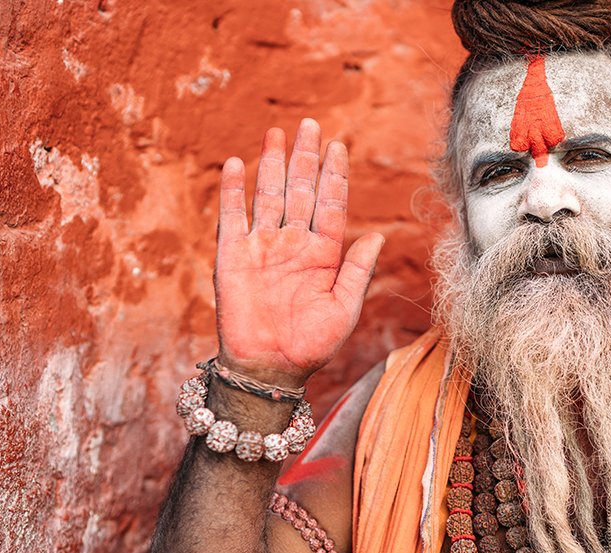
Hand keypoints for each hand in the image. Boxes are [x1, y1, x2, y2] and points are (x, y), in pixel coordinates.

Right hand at [214, 119, 383, 383]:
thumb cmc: (312, 344)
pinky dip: (233, 191)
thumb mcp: (345, 307)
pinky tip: (236, 164)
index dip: (333, 175)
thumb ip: (358, 270)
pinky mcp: (233, 257)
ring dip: (272, 164)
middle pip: (300, 191)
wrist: (271, 369)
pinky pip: (232, 218)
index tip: (338, 146)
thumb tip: (378, 234)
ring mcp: (262, 247)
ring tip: (278, 133)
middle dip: (305, 158)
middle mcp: (293, 244)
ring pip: (269, 196)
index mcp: (323, 254)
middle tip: (311, 125)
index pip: (330, 204)